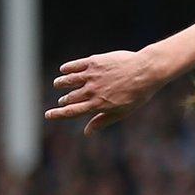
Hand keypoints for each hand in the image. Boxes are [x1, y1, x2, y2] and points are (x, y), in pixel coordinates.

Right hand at [47, 49, 170, 133]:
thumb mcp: (123, 111)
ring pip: (67, 80)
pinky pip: (74, 66)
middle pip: (69, 97)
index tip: (48, 115)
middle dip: (64, 100)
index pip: (71, 112)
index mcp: (98, 104)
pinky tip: (64, 70)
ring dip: (61, 83)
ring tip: (58, 84)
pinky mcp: (94, 62)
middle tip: (63, 100)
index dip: (58, 114)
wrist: (147, 71)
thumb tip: (87, 132)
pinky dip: (67, 69)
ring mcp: (91, 76)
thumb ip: (103, 121)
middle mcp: (91, 91)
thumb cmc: (138, 94)